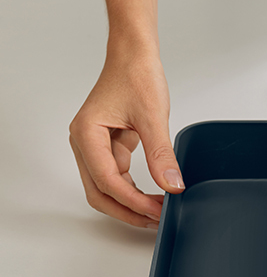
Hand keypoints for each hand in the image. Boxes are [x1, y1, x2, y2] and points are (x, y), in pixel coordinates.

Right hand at [69, 48, 182, 227]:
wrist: (134, 57)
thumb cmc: (136, 75)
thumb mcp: (153, 116)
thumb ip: (161, 154)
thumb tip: (171, 185)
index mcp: (86, 134)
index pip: (107, 181)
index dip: (133, 201)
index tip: (157, 210)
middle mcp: (84, 143)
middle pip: (100, 192)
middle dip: (127, 210)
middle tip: (157, 220)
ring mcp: (94, 147)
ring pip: (107, 189)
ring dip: (131, 203)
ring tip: (158, 211)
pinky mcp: (108, 147)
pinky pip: (118, 178)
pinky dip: (134, 190)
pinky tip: (153, 196)